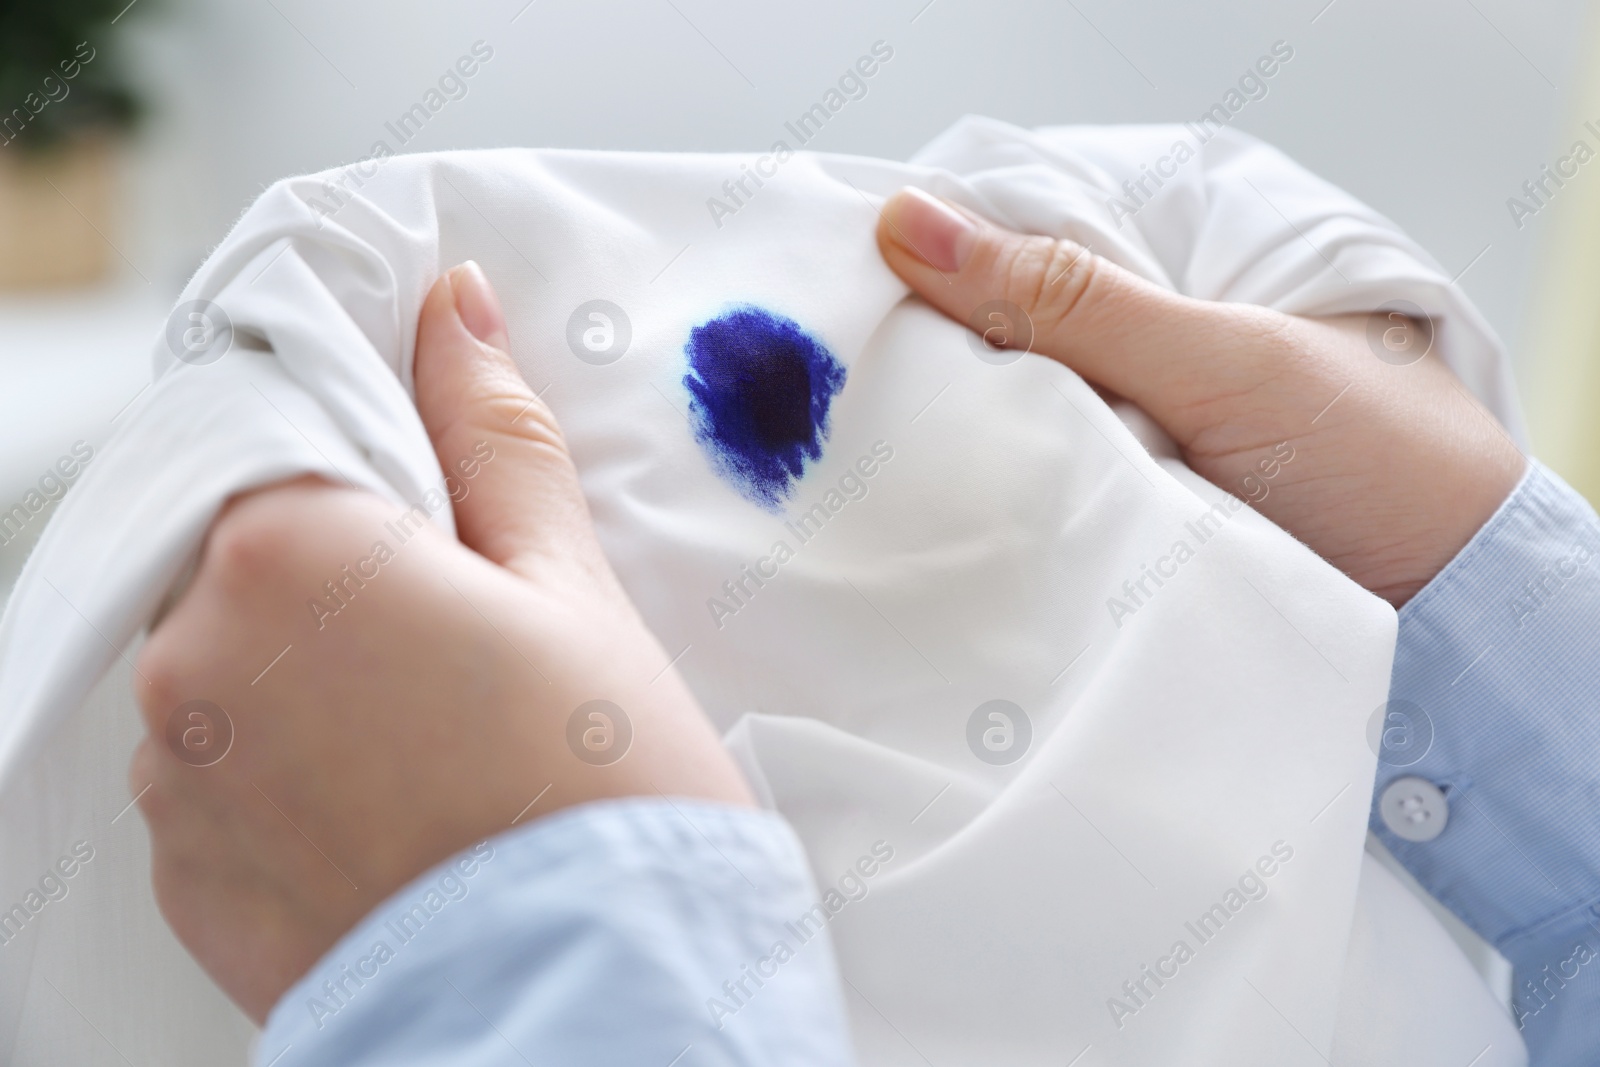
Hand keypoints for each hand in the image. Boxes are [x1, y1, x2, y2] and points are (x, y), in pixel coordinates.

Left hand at [131, 262, 751, 1021]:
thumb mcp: (567, 588)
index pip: (287, 430)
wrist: (594, 1005)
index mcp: (287, 554)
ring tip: (440, 735)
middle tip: (469, 633)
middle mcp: (195, 660)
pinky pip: (224, 772)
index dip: (375, 460)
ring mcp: (178, 780)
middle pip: (254, 551)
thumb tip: (454, 311)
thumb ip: (494, 437)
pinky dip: (290, 766)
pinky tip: (396, 802)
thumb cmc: (601, 792)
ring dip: (312, 670)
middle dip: (347, 569)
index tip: (440, 506)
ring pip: (233, 662)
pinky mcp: (188, 876)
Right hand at [876, 188, 1525, 604]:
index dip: (925, 254)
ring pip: (997, 406)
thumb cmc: (1371, 455)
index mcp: (1167, 253)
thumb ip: (1072, 301)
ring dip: (952, 432)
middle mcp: (1131, 326)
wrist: (1446, 610)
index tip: (831, 293)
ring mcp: (1117, 416)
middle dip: (925, 351)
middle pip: (988, 319)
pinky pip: (1024, 484)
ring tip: (864, 453)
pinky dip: (987, 496)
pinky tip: (929, 507)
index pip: (1012, 225)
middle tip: (835, 388)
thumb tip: (910, 224)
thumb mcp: (1217, 361)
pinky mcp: (1110, 499)